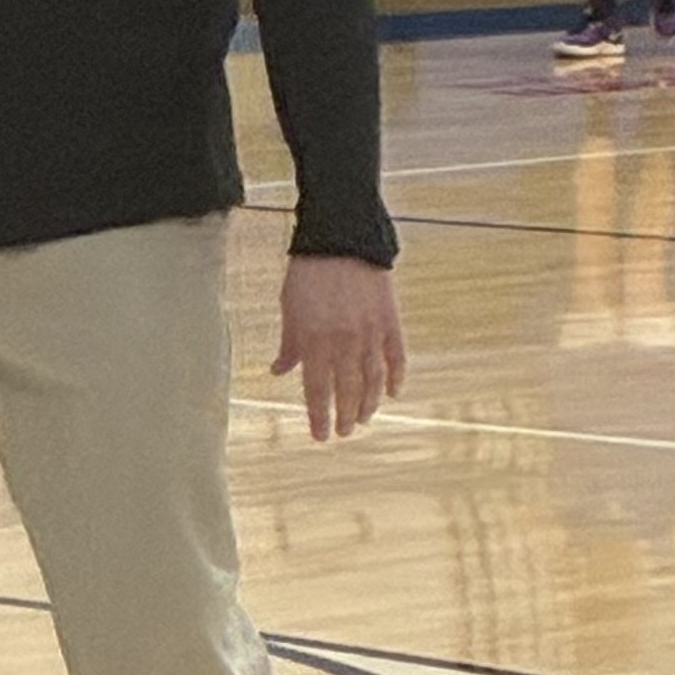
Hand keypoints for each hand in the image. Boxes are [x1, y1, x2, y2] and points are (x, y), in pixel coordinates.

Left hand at [272, 257, 404, 443]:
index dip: (319, 416)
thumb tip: (278, 372)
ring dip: (369, 404)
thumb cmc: (307, 274)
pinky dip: (396, 377)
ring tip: (364, 419)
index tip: (320, 436)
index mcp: (314, 341)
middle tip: (344, 432)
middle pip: (347, 391)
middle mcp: (343, 342)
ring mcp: (369, 332)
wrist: (341, 238)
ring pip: (373, 380)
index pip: (316, 391)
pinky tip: (392, 393)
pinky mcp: (390, 320)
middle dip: (345, 416)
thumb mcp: (289, 309)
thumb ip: (288, 345)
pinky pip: (396, 356)